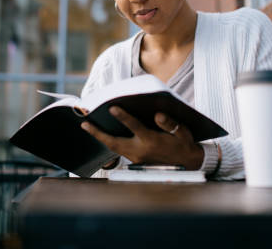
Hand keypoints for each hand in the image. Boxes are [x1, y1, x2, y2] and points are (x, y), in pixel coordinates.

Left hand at [80, 106, 203, 169]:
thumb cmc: (184, 143)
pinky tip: (103, 134)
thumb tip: (158, 114)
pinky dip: (109, 142)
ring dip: (101, 138)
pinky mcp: (136, 161)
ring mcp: (137, 158)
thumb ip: (170, 124)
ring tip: (88, 127)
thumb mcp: (183, 132)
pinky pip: (119, 151)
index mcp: (152, 141)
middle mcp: (141, 150)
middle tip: (84, 124)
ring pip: (114, 148)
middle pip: (114, 142)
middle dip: (98, 133)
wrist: (187, 164)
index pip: (134, 127)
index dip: (123, 117)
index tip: (112, 107)